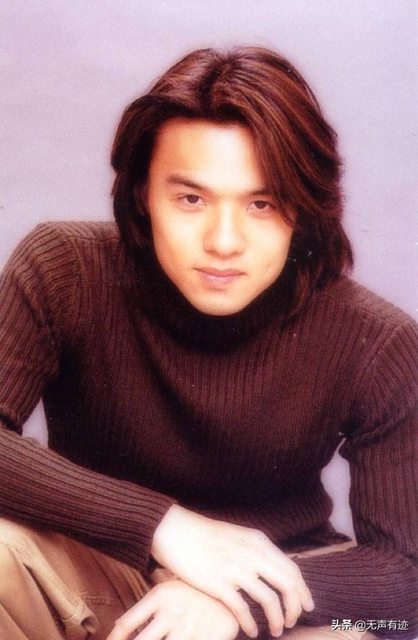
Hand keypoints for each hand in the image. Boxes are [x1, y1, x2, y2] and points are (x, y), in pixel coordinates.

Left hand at [106, 579, 238, 639]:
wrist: (239, 590)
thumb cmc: (201, 587)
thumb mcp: (178, 580)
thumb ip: (159, 581)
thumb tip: (140, 585)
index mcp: (161, 596)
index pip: (128, 623)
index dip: (115, 638)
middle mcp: (172, 614)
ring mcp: (189, 629)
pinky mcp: (207, 638)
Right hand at [151, 506, 313, 637]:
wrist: (174, 530)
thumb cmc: (204, 534)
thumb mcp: (237, 536)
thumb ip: (257, 552)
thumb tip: (276, 572)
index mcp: (258, 541)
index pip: (292, 569)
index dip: (303, 591)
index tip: (307, 606)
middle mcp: (251, 554)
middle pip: (287, 585)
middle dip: (295, 608)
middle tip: (293, 621)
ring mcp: (235, 569)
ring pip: (270, 600)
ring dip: (277, 620)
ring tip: (275, 630)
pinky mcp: (218, 584)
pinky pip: (243, 610)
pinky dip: (250, 625)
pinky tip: (251, 632)